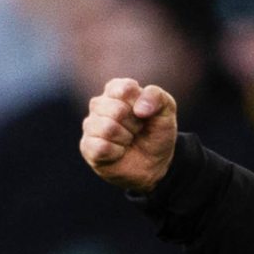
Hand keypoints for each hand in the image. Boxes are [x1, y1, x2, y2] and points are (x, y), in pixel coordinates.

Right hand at [80, 77, 177, 192]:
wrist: (156, 164)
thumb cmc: (157, 133)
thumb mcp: (166, 111)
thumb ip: (156, 97)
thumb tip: (139, 109)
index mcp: (116, 90)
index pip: (126, 89)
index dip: (141, 106)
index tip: (145, 115)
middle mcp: (99, 104)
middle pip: (117, 110)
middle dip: (135, 125)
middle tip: (137, 131)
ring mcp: (91, 125)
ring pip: (107, 128)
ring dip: (126, 138)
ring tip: (128, 141)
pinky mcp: (88, 146)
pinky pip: (100, 146)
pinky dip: (117, 152)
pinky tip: (119, 152)